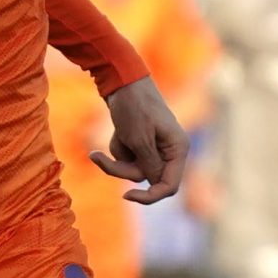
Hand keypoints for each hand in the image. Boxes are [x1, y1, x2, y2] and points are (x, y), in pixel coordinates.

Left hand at [91, 78, 188, 205]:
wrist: (122, 81)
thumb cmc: (134, 106)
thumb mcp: (139, 139)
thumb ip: (148, 165)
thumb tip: (155, 184)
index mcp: (178, 150)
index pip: (169, 186)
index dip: (150, 196)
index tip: (127, 195)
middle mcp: (170, 151)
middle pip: (147, 179)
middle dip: (122, 168)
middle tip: (99, 157)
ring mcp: (156, 148)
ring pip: (134, 169)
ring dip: (118, 156)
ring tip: (116, 133)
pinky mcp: (142, 143)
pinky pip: (128, 158)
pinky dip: (118, 148)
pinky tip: (118, 130)